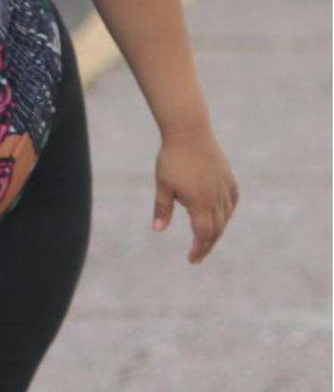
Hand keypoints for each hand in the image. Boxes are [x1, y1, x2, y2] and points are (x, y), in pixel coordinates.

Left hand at [153, 127, 238, 262]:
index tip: (192, 260)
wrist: (189, 131)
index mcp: (200, 203)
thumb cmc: (172, 158)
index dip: (199, 249)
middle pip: (216, 230)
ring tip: (206, 238)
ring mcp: (225, 187)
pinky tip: (222, 216)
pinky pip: (232, 201)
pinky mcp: (228, 177)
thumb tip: (158, 231)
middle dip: (207, 245)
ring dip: (217, 230)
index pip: (202, 234)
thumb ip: (162, 209)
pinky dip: (228, 212)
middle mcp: (216, 198)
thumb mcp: (163, 185)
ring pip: (226, 217)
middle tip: (197, 255)